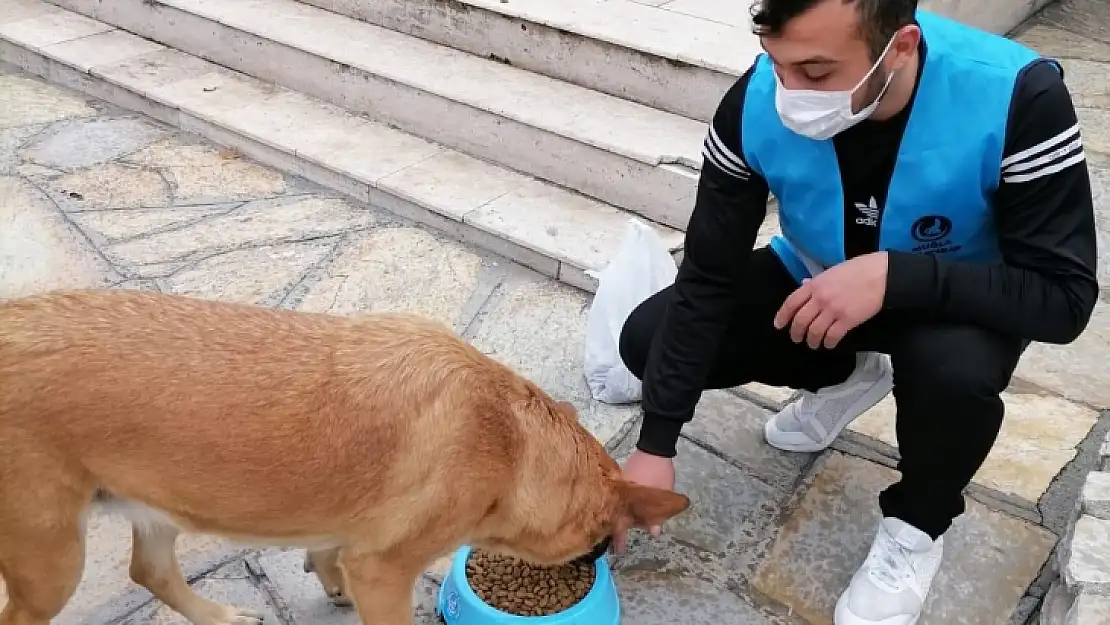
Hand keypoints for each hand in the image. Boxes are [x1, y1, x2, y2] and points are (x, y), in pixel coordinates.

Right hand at [616, 450, 675, 551]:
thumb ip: (658, 514)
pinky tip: (629, 510)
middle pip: (616, 515)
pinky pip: (620, 497)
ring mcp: (619, 487)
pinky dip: (624, 505)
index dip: (619, 537)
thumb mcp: (664, 493)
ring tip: (625, 527)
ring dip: (622, 516)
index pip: (621, 523)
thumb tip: (654, 533)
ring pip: (618, 506)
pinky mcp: (622, 480)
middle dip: (618, 529)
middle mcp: (620, 495)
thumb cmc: (659, 471)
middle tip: (618, 544)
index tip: (617, 550)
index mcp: (629, 499)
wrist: (653, 447)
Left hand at [773, 251, 887, 348]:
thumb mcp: (831, 272)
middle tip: (797, 339)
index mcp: (815, 285)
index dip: (782, 316)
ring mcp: (833, 309)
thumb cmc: (858, 270)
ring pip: (814, 331)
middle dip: (796, 333)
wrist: (881, 274)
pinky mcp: (847, 319)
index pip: (791, 302)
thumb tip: (803, 285)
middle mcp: (820, 298)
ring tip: (813, 344)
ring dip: (811, 341)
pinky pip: (832, 336)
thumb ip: (816, 282)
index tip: (779, 325)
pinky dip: (828, 343)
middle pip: (800, 320)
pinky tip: (829, 344)